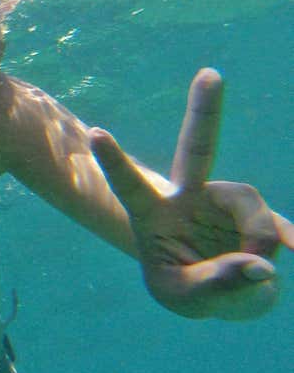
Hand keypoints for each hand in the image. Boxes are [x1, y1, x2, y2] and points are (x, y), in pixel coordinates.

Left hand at [90, 69, 293, 319]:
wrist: (224, 292)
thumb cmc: (185, 289)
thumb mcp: (185, 298)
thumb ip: (216, 284)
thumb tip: (261, 264)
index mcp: (154, 213)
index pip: (131, 185)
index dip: (114, 161)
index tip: (97, 132)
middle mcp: (191, 197)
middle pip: (200, 148)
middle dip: (205, 110)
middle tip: (211, 74)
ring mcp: (227, 201)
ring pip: (253, 211)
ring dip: (258, 247)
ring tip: (254, 274)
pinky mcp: (259, 213)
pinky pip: (282, 226)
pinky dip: (289, 243)